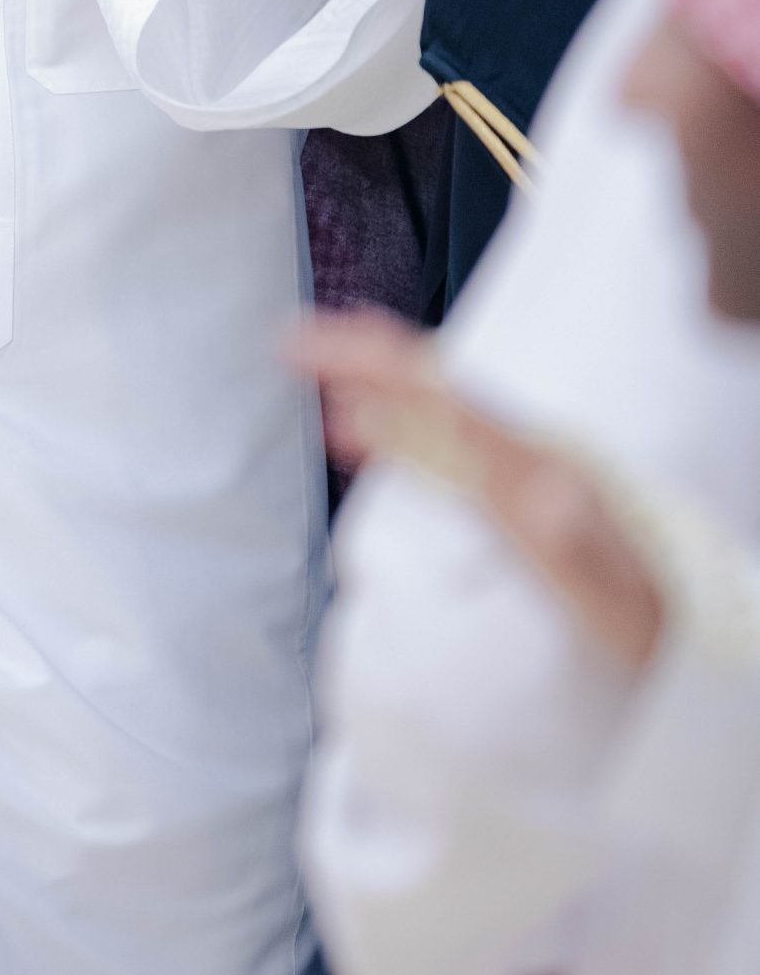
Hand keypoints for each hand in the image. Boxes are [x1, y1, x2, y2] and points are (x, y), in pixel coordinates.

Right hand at [290, 309, 666, 673]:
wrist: (687, 632)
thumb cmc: (643, 621)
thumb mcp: (604, 585)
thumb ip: (563, 532)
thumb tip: (524, 484)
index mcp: (524, 461)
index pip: (432, 391)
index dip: (367, 361)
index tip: (304, 346)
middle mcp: (520, 452)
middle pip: (427, 384)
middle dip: (357, 356)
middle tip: (287, 342)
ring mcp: (517, 469)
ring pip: (430, 407)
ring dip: (372, 384)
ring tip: (314, 373)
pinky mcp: (513, 495)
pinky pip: (441, 443)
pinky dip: (393, 426)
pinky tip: (366, 436)